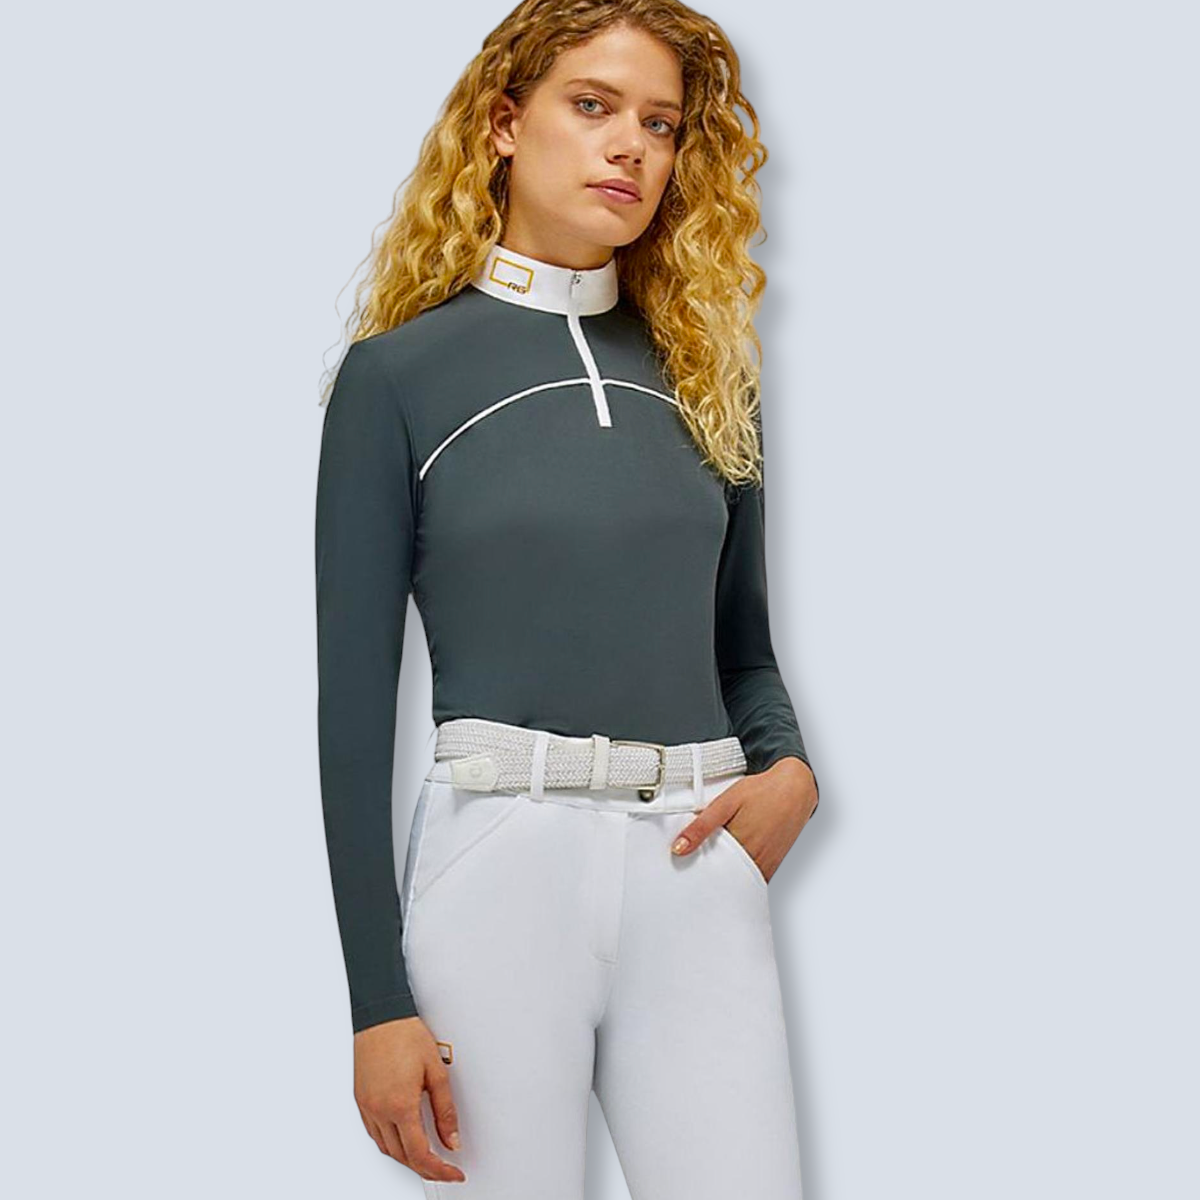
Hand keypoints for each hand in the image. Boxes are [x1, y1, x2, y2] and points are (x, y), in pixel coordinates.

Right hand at [353, 1016, 465, 1183]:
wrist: (380, 1016)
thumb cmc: (406, 1035)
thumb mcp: (437, 1072)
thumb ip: (445, 1110)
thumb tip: (451, 1138)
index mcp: (400, 1105)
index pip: (420, 1154)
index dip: (438, 1170)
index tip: (452, 1173)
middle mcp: (379, 1110)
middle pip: (402, 1156)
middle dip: (424, 1167)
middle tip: (444, 1167)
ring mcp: (367, 1107)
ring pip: (386, 1148)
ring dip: (407, 1157)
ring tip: (426, 1154)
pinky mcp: (360, 1100)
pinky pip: (374, 1133)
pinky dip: (391, 1142)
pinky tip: (403, 1136)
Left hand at [670, 757, 817, 882]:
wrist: (795, 788)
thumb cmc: (763, 791)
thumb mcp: (726, 802)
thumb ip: (701, 826)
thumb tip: (679, 847)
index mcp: (740, 845)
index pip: (710, 872)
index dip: (695, 871)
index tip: (684, 867)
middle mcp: (755, 859)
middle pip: (724, 879)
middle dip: (710, 874)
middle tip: (697, 864)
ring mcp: (766, 864)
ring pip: (739, 880)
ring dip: (726, 874)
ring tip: (717, 857)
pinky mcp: (773, 864)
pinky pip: (753, 877)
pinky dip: (741, 873)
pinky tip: (736, 858)